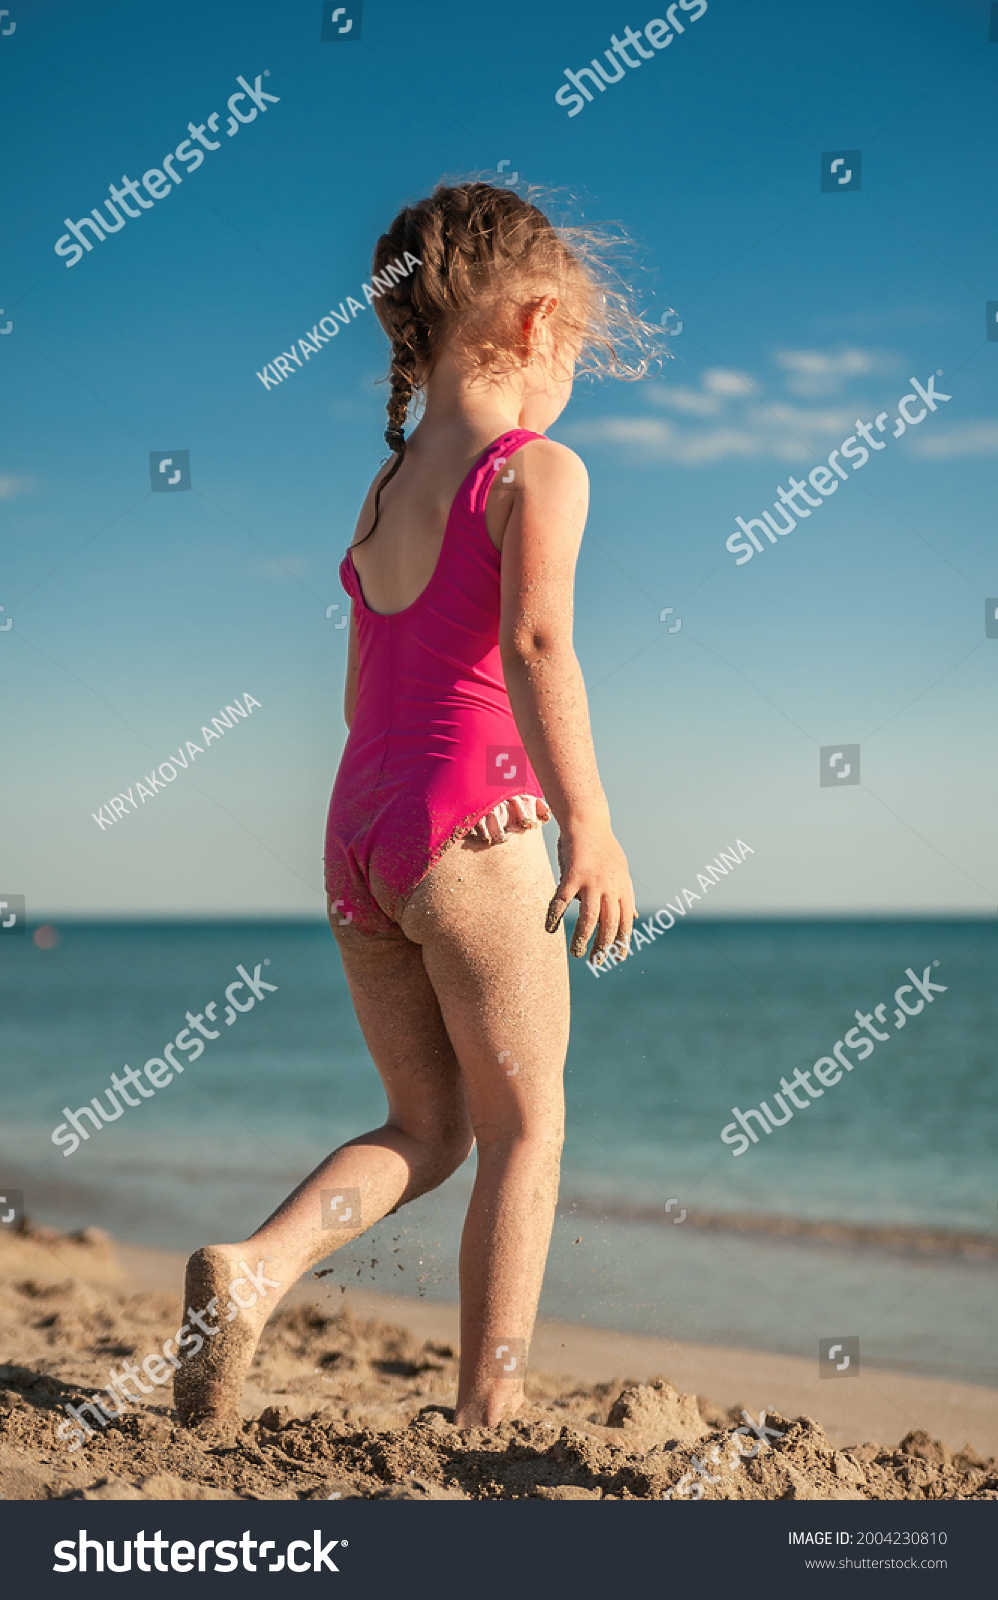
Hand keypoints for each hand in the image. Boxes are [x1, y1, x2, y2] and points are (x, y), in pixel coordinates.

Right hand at [546, 823, 635, 961]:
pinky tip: (550, 928)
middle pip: (609, 925)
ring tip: (577, 953)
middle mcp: (610, 887)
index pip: (626, 922)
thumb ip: (626, 896)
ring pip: (588, 919)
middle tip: (595, 962)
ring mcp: (591, 882)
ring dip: (582, 939)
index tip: (618, 958)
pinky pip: (561, 902)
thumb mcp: (621, 872)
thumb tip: (633, 917)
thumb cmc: (603, 849)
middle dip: (603, 947)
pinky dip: (554, 917)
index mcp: (623, 888)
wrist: (587, 822)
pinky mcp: (571, 876)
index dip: (623, 942)